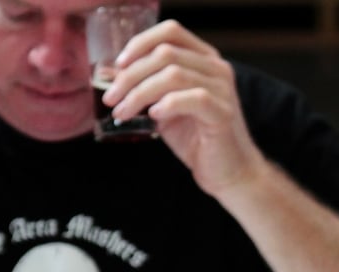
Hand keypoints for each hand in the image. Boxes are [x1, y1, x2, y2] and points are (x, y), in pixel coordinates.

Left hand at [102, 20, 267, 196]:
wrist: (229, 172)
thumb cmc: (198, 140)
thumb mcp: (164, 107)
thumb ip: (145, 88)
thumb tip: (110, 74)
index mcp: (204, 60)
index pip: (171, 32)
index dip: (140, 43)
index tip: (118, 65)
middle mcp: (217, 69)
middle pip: (165, 54)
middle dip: (130, 76)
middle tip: (111, 98)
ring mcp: (223, 90)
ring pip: (173, 74)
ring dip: (140, 93)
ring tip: (124, 112)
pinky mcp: (224, 113)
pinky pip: (193, 98)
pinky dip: (167, 105)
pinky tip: (155, 117)